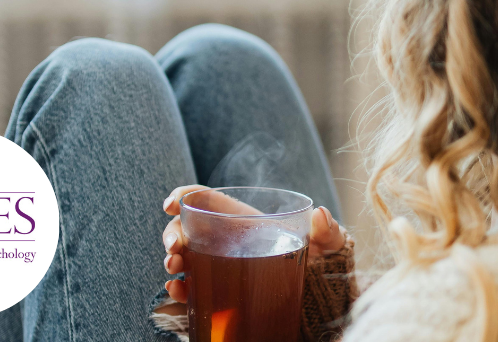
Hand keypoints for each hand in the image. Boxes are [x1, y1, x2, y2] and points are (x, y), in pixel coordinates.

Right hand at [160, 185, 346, 302]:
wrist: (322, 302)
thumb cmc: (322, 265)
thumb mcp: (327, 247)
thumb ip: (327, 232)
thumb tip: (322, 214)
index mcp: (244, 220)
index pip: (207, 199)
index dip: (186, 196)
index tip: (170, 204)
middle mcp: (227, 241)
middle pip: (188, 229)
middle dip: (172, 234)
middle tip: (173, 248)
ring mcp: (221, 267)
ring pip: (185, 258)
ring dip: (173, 261)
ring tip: (174, 268)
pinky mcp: (221, 293)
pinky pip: (194, 290)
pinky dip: (181, 291)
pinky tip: (178, 291)